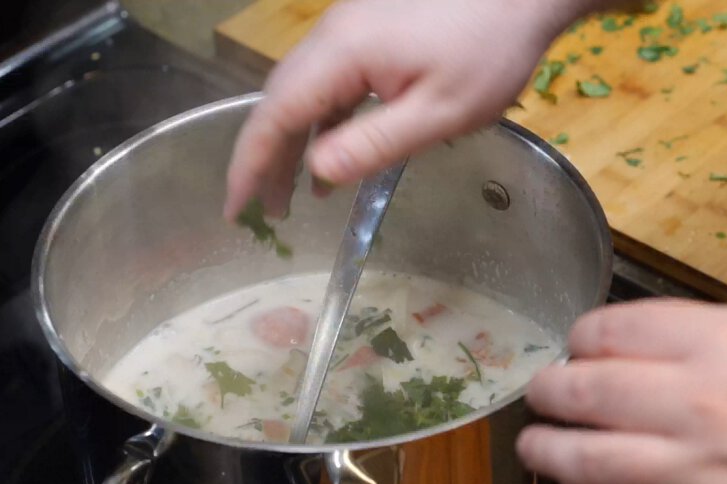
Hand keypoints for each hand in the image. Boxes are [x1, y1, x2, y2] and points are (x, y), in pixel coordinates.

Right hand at [223, 0, 582, 219]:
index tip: (237, 210)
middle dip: (266, 160)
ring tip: (295, 196)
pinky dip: (321, 122)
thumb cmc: (489, 50)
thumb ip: (374, 143)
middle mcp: (332, 37)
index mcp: (342, 54)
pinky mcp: (367, 31)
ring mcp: (348, 29)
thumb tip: (315, 172)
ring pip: (302, 91)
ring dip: (293, 143)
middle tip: (267, 212)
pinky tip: (334, 155)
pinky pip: (329, 82)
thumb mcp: (439, 112)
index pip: (274, 114)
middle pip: (280, 101)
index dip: (250, 165)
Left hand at [517, 299, 726, 483]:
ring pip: (585, 463)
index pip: (605, 332)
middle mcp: (694, 405)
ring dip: (549, 452)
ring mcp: (696, 474)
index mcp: (715, 343)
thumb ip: (711, 336)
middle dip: (548, 392)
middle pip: (581, 393)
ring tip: (539, 446)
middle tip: (540, 394)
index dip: (579, 338)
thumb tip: (650, 344)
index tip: (577, 347)